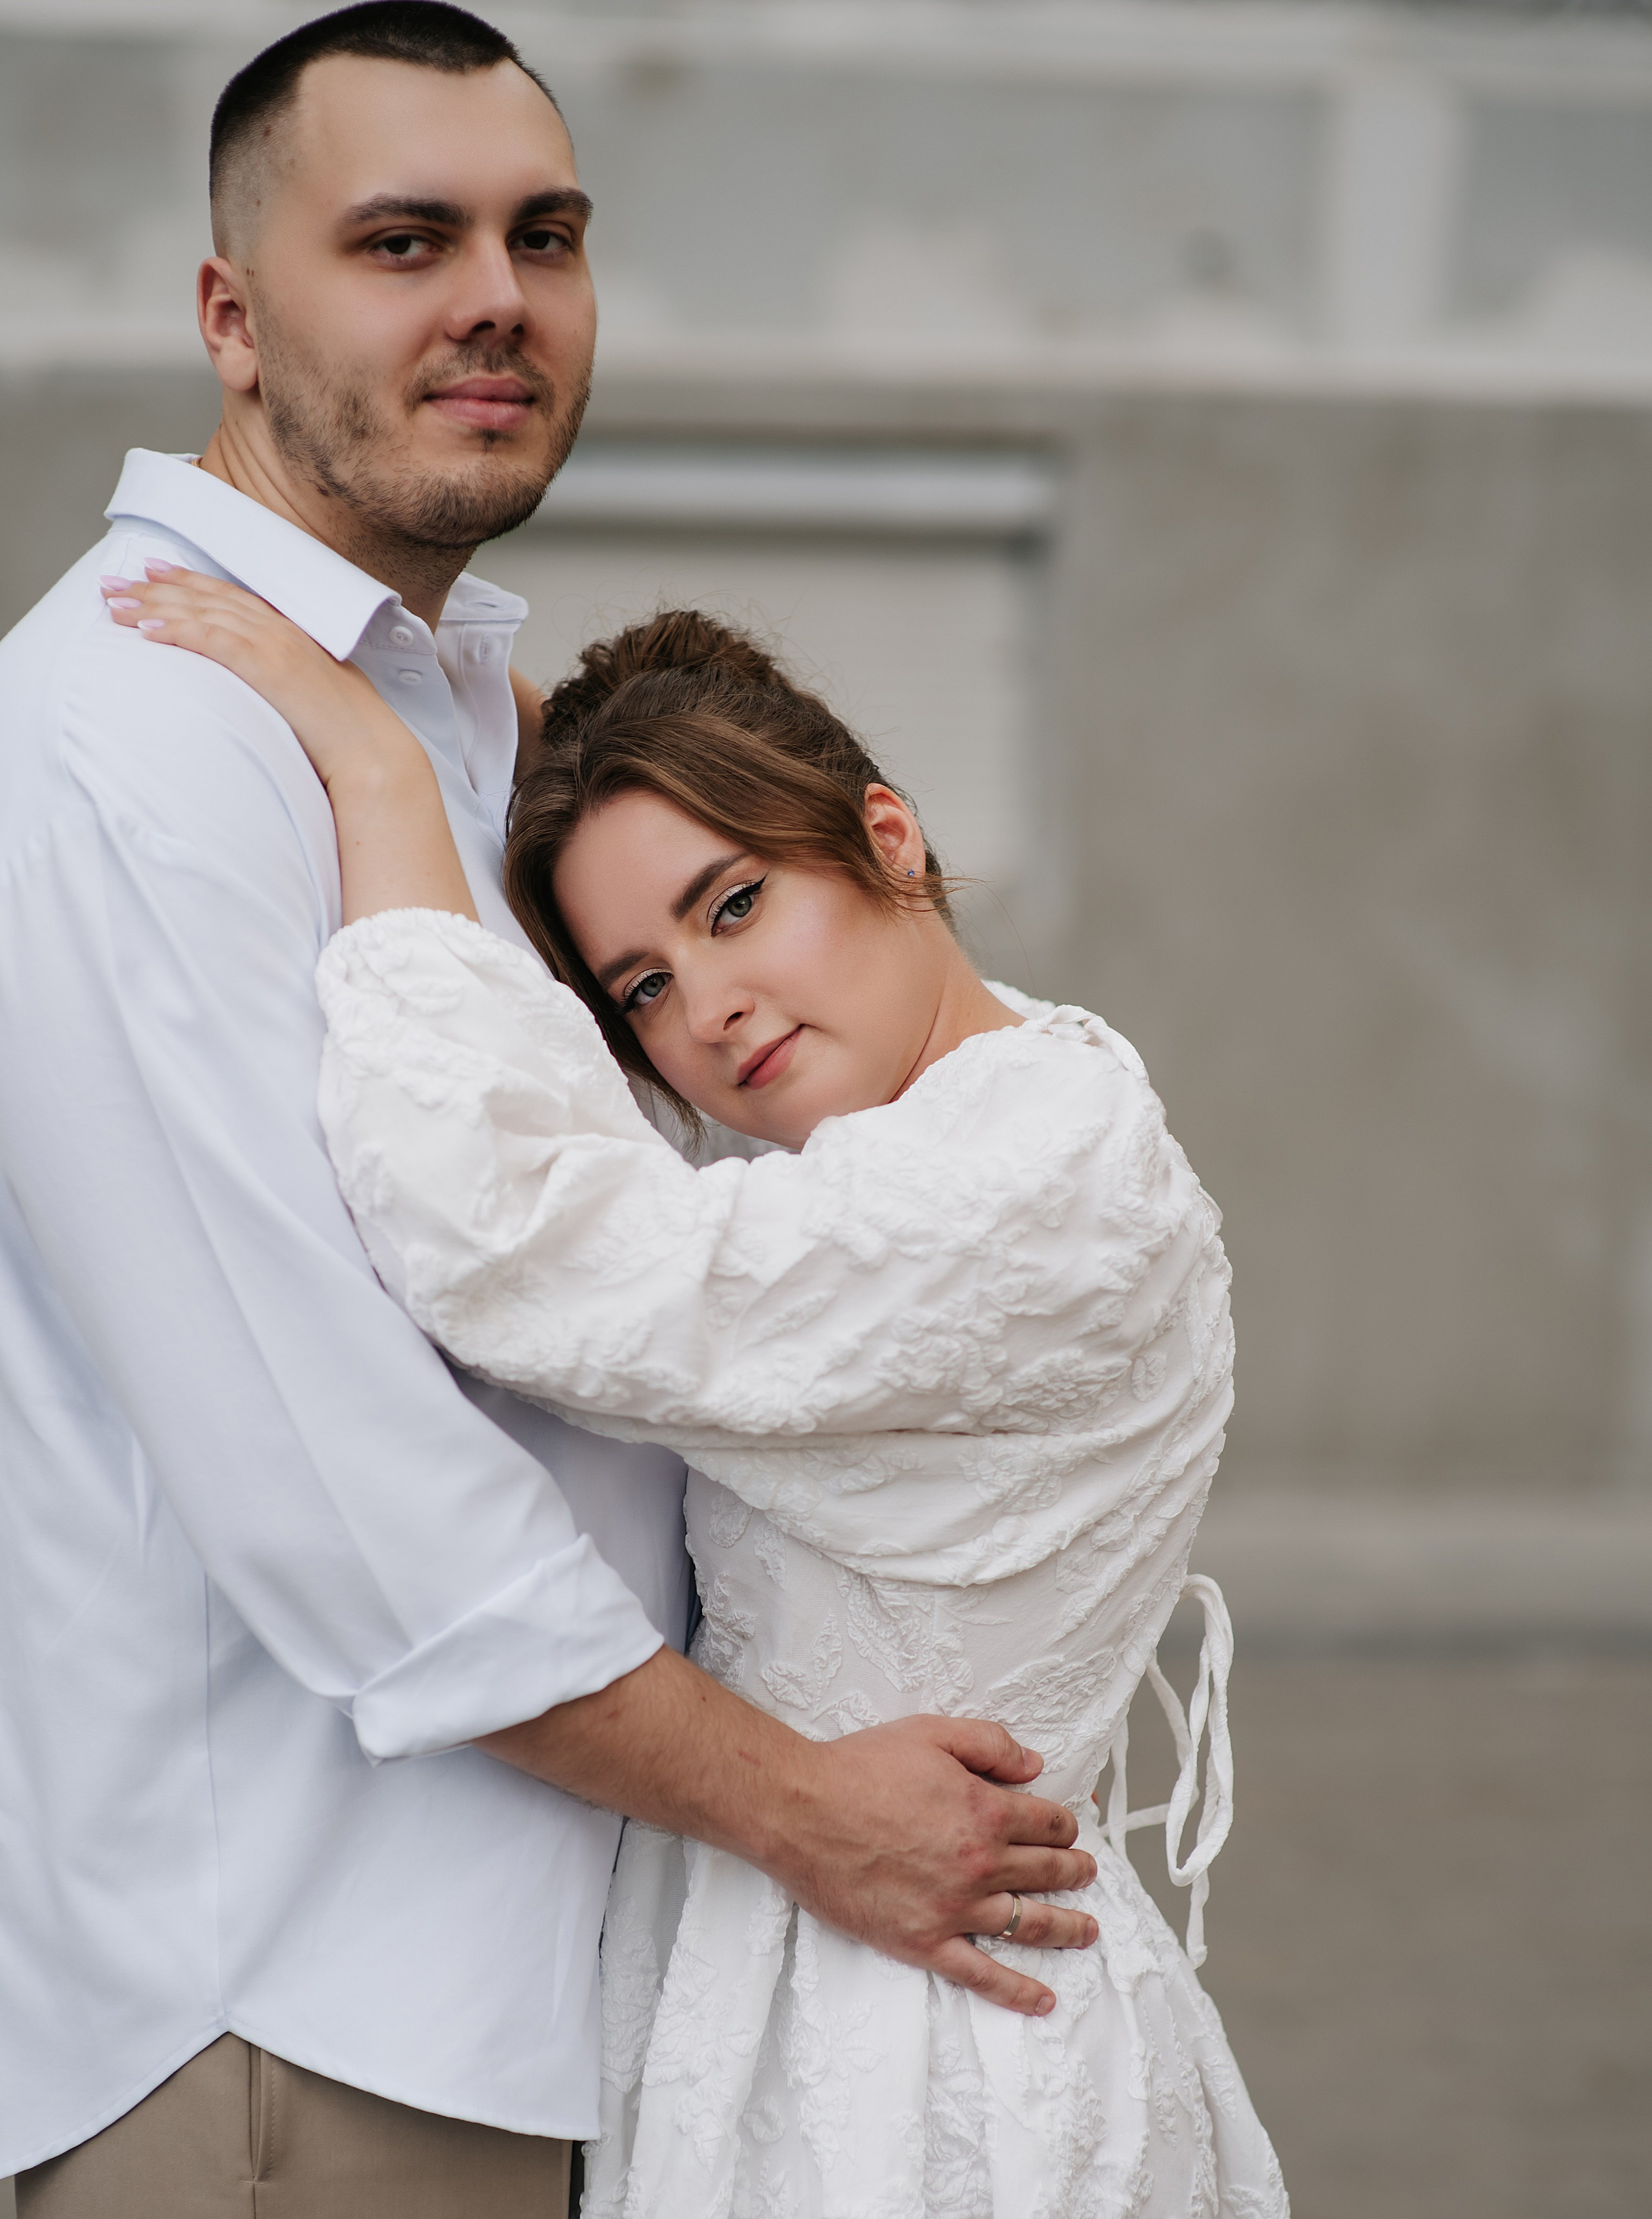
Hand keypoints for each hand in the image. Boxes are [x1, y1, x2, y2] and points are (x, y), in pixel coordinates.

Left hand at [100, 562, 417, 794]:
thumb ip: (284, 679)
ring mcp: (276, 645)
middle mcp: (281, 630)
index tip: (154, 571)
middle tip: (113, 582)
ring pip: (203, 612)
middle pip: (208, 597)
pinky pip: (213, 640)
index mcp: (293, 633)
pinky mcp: (269, 666)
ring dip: (154, 605)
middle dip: (156, 587)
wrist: (373, 755)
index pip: (230, 596)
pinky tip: (147, 630)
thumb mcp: (312, 695)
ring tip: (114, 604)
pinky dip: (179, 630)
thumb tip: (261, 686)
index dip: (188, 580)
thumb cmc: (347, 736)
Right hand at [771, 1713, 1098, 2015]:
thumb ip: (989, 1745)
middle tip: (1087, 1873)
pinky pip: (981, 1975)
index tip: (1069, 1829)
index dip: (1065, 1824)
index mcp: (984, 1811)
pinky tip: (1042, 1999)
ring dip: (1066, 1927)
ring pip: (1027, 1924)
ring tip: (1087, 1930)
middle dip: (1074, 1871)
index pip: (1047, 1823)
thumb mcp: (930, 1733)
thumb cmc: (859, 1768)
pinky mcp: (923, 1942)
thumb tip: (1035, 1766)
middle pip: (1046, 1872)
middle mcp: (979, 1864)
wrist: (801, 1811)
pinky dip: (1016, 1992)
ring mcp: (954, 1909)